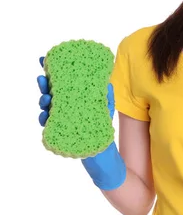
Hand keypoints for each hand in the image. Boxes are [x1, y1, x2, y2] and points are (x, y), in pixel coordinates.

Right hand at [38, 56, 125, 189]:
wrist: (102, 154)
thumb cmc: (101, 128)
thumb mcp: (105, 110)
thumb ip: (106, 97)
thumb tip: (108, 83)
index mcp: (74, 99)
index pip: (61, 83)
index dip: (52, 72)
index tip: (44, 61)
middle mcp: (65, 108)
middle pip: (51, 94)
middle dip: (44, 86)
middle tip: (42, 79)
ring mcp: (61, 120)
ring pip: (47, 109)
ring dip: (44, 103)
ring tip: (46, 99)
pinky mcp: (61, 133)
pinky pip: (49, 126)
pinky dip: (45, 121)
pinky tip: (45, 116)